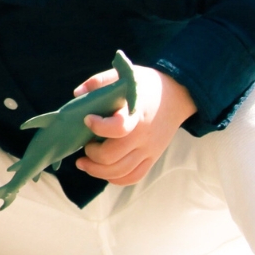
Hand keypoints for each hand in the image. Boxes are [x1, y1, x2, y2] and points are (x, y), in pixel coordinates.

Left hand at [73, 64, 194, 186]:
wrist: (177, 96)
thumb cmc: (145, 85)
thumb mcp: (125, 75)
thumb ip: (99, 81)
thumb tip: (77, 93)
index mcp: (135, 114)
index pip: (117, 128)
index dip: (98, 126)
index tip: (87, 119)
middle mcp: (143, 135)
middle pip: (112, 156)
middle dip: (91, 155)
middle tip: (84, 146)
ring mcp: (149, 149)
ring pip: (119, 172)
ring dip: (96, 170)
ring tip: (84, 163)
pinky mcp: (152, 157)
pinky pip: (133, 177)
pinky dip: (115, 178)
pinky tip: (103, 171)